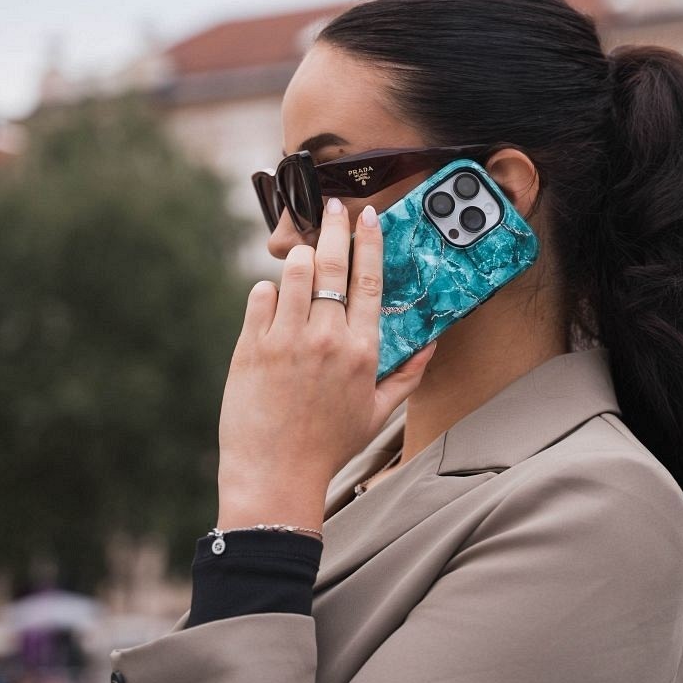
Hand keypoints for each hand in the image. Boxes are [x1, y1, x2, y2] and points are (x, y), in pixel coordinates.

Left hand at [216, 199, 435, 529]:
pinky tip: (273, 299)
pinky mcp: (251, 346)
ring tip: (304, 256)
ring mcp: (287, 340)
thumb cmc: (329, 445)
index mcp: (362, 350)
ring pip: (296, 272)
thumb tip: (431, 344)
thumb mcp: (377, 414)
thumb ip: (408, 376)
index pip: (371, 281)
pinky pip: (260, 297)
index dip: (370, 242)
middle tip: (334, 207)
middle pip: (333, 265)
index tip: (369, 217)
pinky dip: (267, 291)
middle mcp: (327, 338)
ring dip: (301, 257)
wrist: (275, 475)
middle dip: (335, 227)